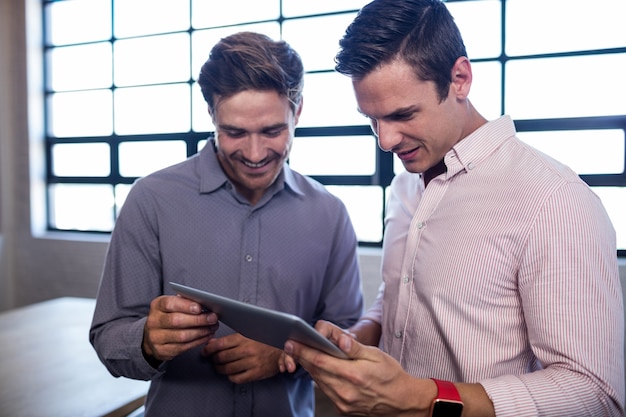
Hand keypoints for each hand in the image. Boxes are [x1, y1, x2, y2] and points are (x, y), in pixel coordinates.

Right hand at [142, 295, 218, 363]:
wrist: (152, 336)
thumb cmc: (167, 316)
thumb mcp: (172, 305)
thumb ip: (185, 302)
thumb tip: (204, 301)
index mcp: (156, 306)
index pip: (169, 304)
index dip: (185, 306)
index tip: (200, 308)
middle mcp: (154, 322)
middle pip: (177, 321)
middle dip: (198, 320)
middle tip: (213, 318)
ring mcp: (156, 338)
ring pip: (182, 336)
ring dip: (201, 332)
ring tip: (213, 327)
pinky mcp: (162, 351)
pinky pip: (183, 347)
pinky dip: (198, 341)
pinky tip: (207, 336)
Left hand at [202, 333, 282, 383]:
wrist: (284, 348)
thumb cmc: (265, 339)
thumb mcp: (249, 332)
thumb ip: (231, 338)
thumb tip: (212, 342)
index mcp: (245, 337)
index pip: (220, 344)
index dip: (209, 349)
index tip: (204, 351)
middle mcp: (247, 350)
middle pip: (221, 357)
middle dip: (213, 359)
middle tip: (212, 359)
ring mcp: (252, 363)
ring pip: (227, 368)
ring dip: (220, 368)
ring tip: (219, 366)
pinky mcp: (256, 373)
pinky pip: (237, 378)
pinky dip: (231, 377)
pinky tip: (230, 373)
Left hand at [284, 320, 429, 416]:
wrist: (402, 400)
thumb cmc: (391, 374)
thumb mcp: (376, 355)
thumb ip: (355, 348)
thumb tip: (339, 339)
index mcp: (353, 375)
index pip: (320, 361)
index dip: (303, 351)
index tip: (292, 342)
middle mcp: (345, 391)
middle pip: (316, 371)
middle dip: (303, 357)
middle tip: (292, 345)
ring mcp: (343, 402)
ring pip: (318, 381)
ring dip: (310, 367)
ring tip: (303, 354)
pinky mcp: (343, 409)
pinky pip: (326, 390)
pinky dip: (320, 379)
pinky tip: (320, 369)